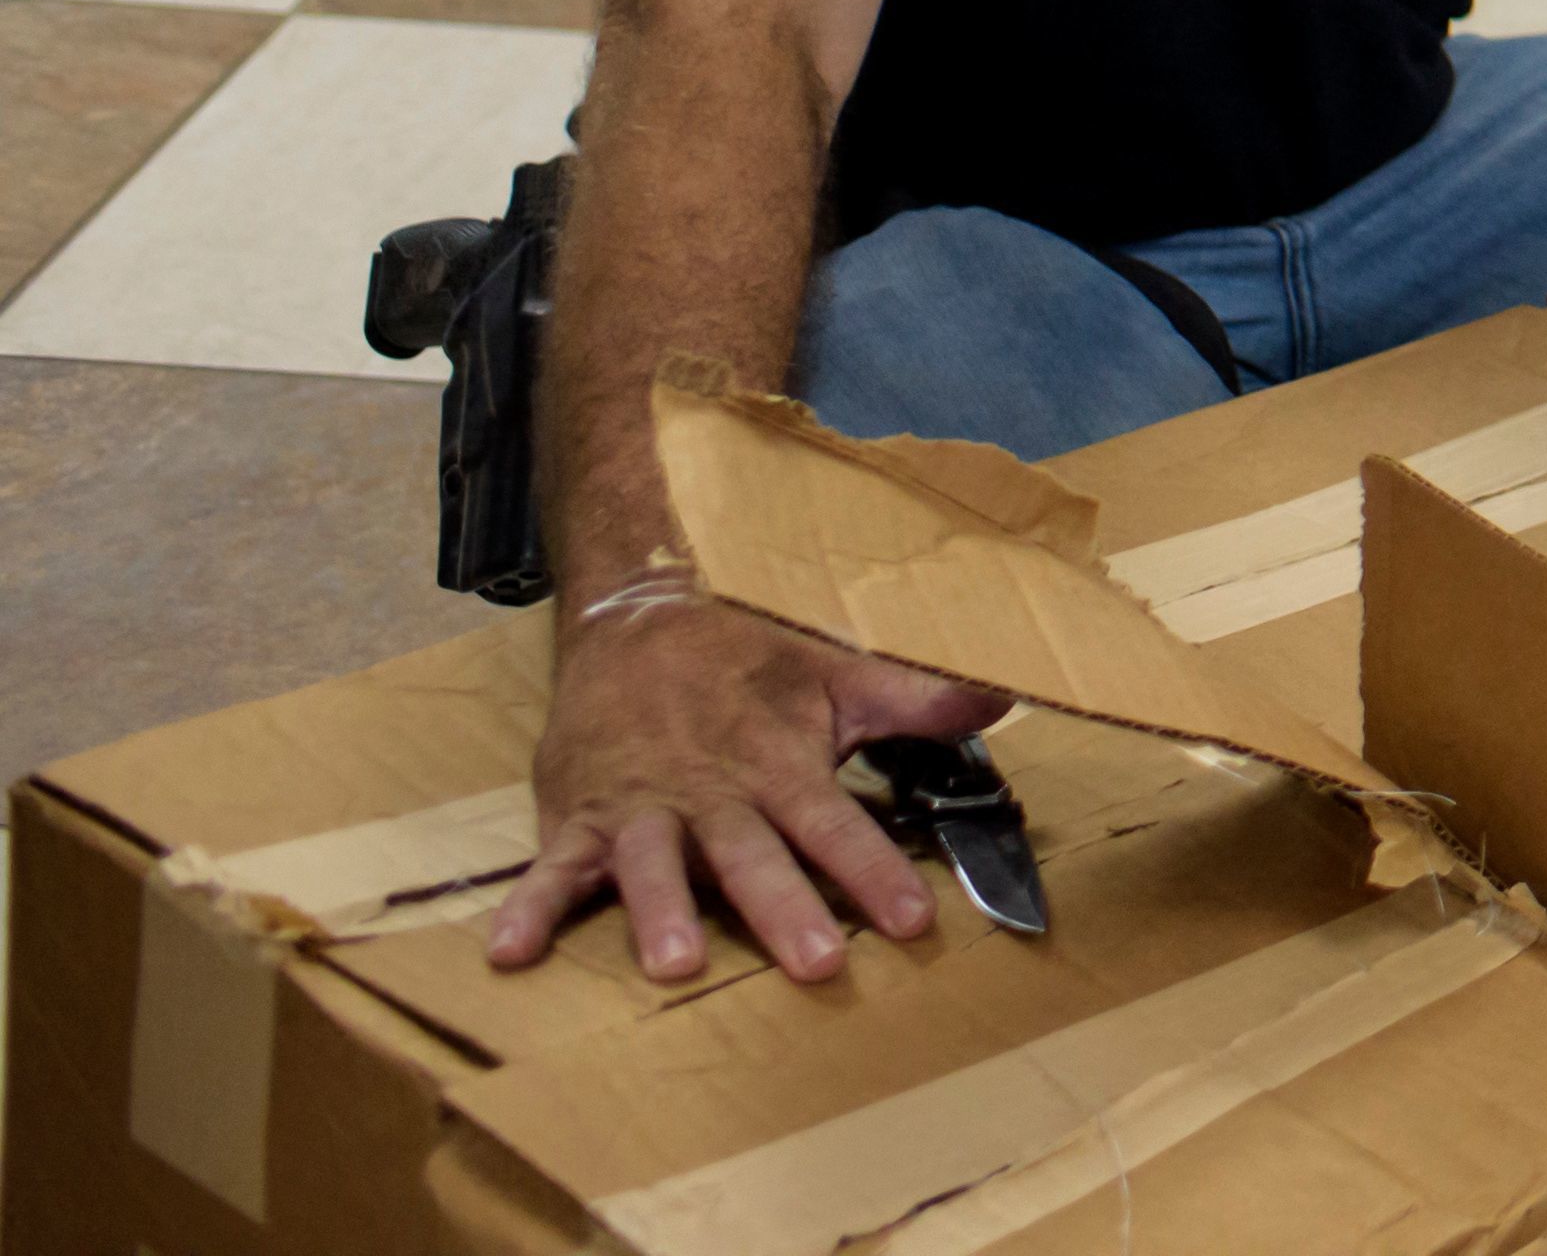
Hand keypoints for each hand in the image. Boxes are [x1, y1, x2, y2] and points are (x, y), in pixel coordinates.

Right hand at [488, 594, 1012, 985]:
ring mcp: (641, 808)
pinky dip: (528, 909)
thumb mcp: (838, 670)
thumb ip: (915, 698)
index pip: (835, 822)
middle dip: (784, 908)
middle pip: (752, 856)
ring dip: (660, 913)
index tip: (914, 920)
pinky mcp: (579, 817)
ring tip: (674, 964)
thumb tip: (1005, 696)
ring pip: (653, 865)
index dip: (873, 870)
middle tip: (817, 963)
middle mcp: (712, 792)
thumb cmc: (751, 657)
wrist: (642, 612)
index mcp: (777, 762)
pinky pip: (549, 868)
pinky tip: (510, 955)